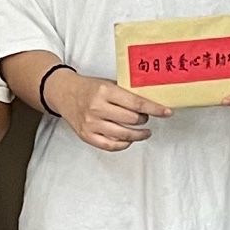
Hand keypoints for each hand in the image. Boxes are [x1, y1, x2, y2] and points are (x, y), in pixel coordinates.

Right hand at [49, 68, 163, 153]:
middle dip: (144, 120)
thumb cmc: (89, 87)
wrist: (63, 92)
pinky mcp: (86, 135)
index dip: (154, 109)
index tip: (167, 112)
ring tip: (144, 132)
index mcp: (104, 91)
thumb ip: (126, 93)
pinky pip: (110, 145)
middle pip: (132, 120)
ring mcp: (91, 124)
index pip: (136, 103)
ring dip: (139, 134)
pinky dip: (124, 144)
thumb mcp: (107, 84)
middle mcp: (97, 108)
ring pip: (124, 135)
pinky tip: (130, 139)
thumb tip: (151, 104)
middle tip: (146, 117)